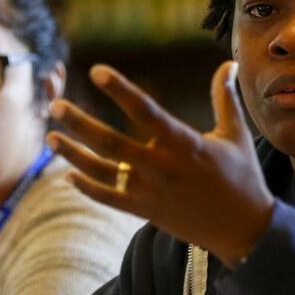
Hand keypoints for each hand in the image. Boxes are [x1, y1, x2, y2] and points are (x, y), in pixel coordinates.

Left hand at [47, 61, 273, 267]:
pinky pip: (109, 198)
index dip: (119, 90)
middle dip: (79, 123)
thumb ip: (224, 98)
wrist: (244, 230)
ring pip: (102, 170)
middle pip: (110, 141)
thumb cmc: (242, 178)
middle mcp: (161, 166)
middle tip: (55, 105)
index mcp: (183, 143)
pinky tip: (69, 174)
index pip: (145, 110)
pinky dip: (87, 187)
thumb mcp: (236, 135)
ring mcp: (150, 191)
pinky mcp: (145, 210)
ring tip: (50, 136)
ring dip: (73, 153)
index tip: (96, 71)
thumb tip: (228, 64)